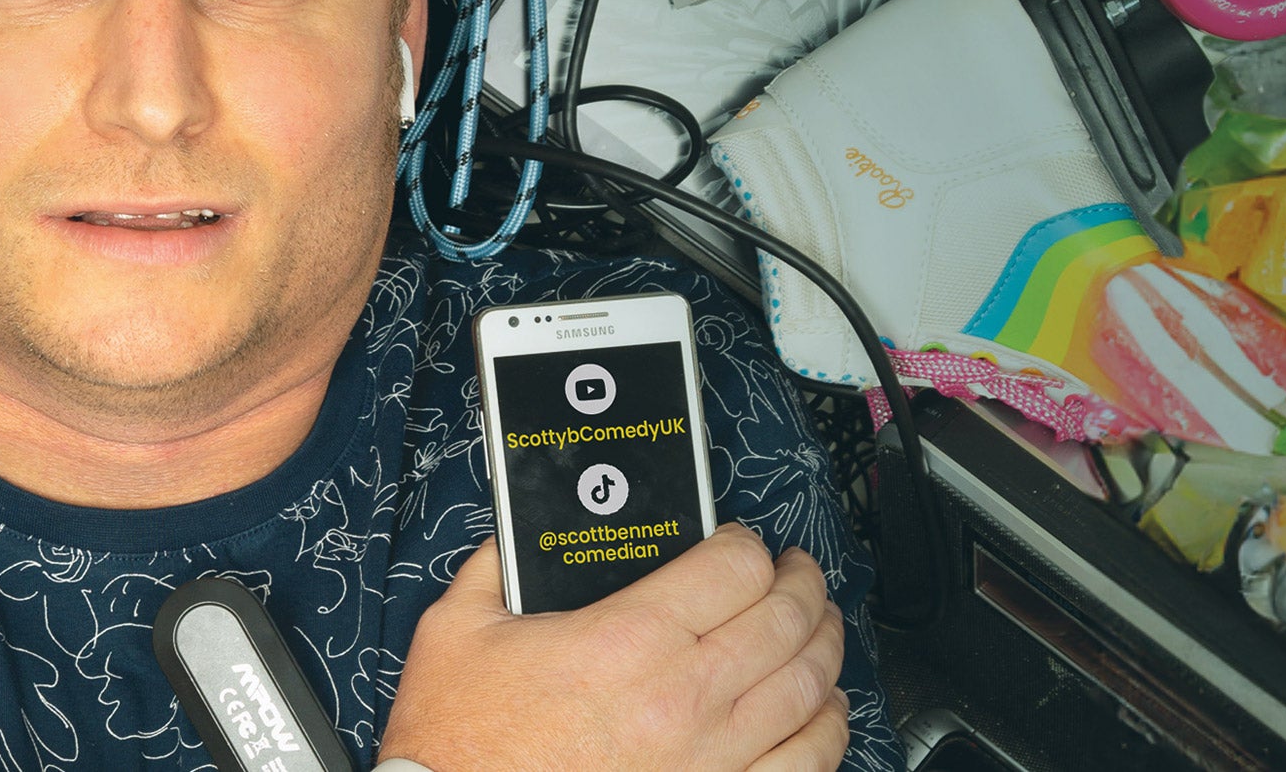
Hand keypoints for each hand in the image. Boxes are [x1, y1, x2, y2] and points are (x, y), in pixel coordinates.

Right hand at [379, 526, 848, 771]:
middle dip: (801, 583)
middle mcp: (682, 697)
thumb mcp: (457, 630)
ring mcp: (711, 758)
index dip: (748, 542)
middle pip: (784, 619)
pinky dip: (828, 729)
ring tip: (819, 627)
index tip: (743, 541)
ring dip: (825, 647)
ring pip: (809, 689)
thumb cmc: (459, 742)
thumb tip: (517, 537)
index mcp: (625, 639)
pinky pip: (807, 762)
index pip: (732, 567)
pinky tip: (824, 709)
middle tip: (796, 572)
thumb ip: (494, 567)